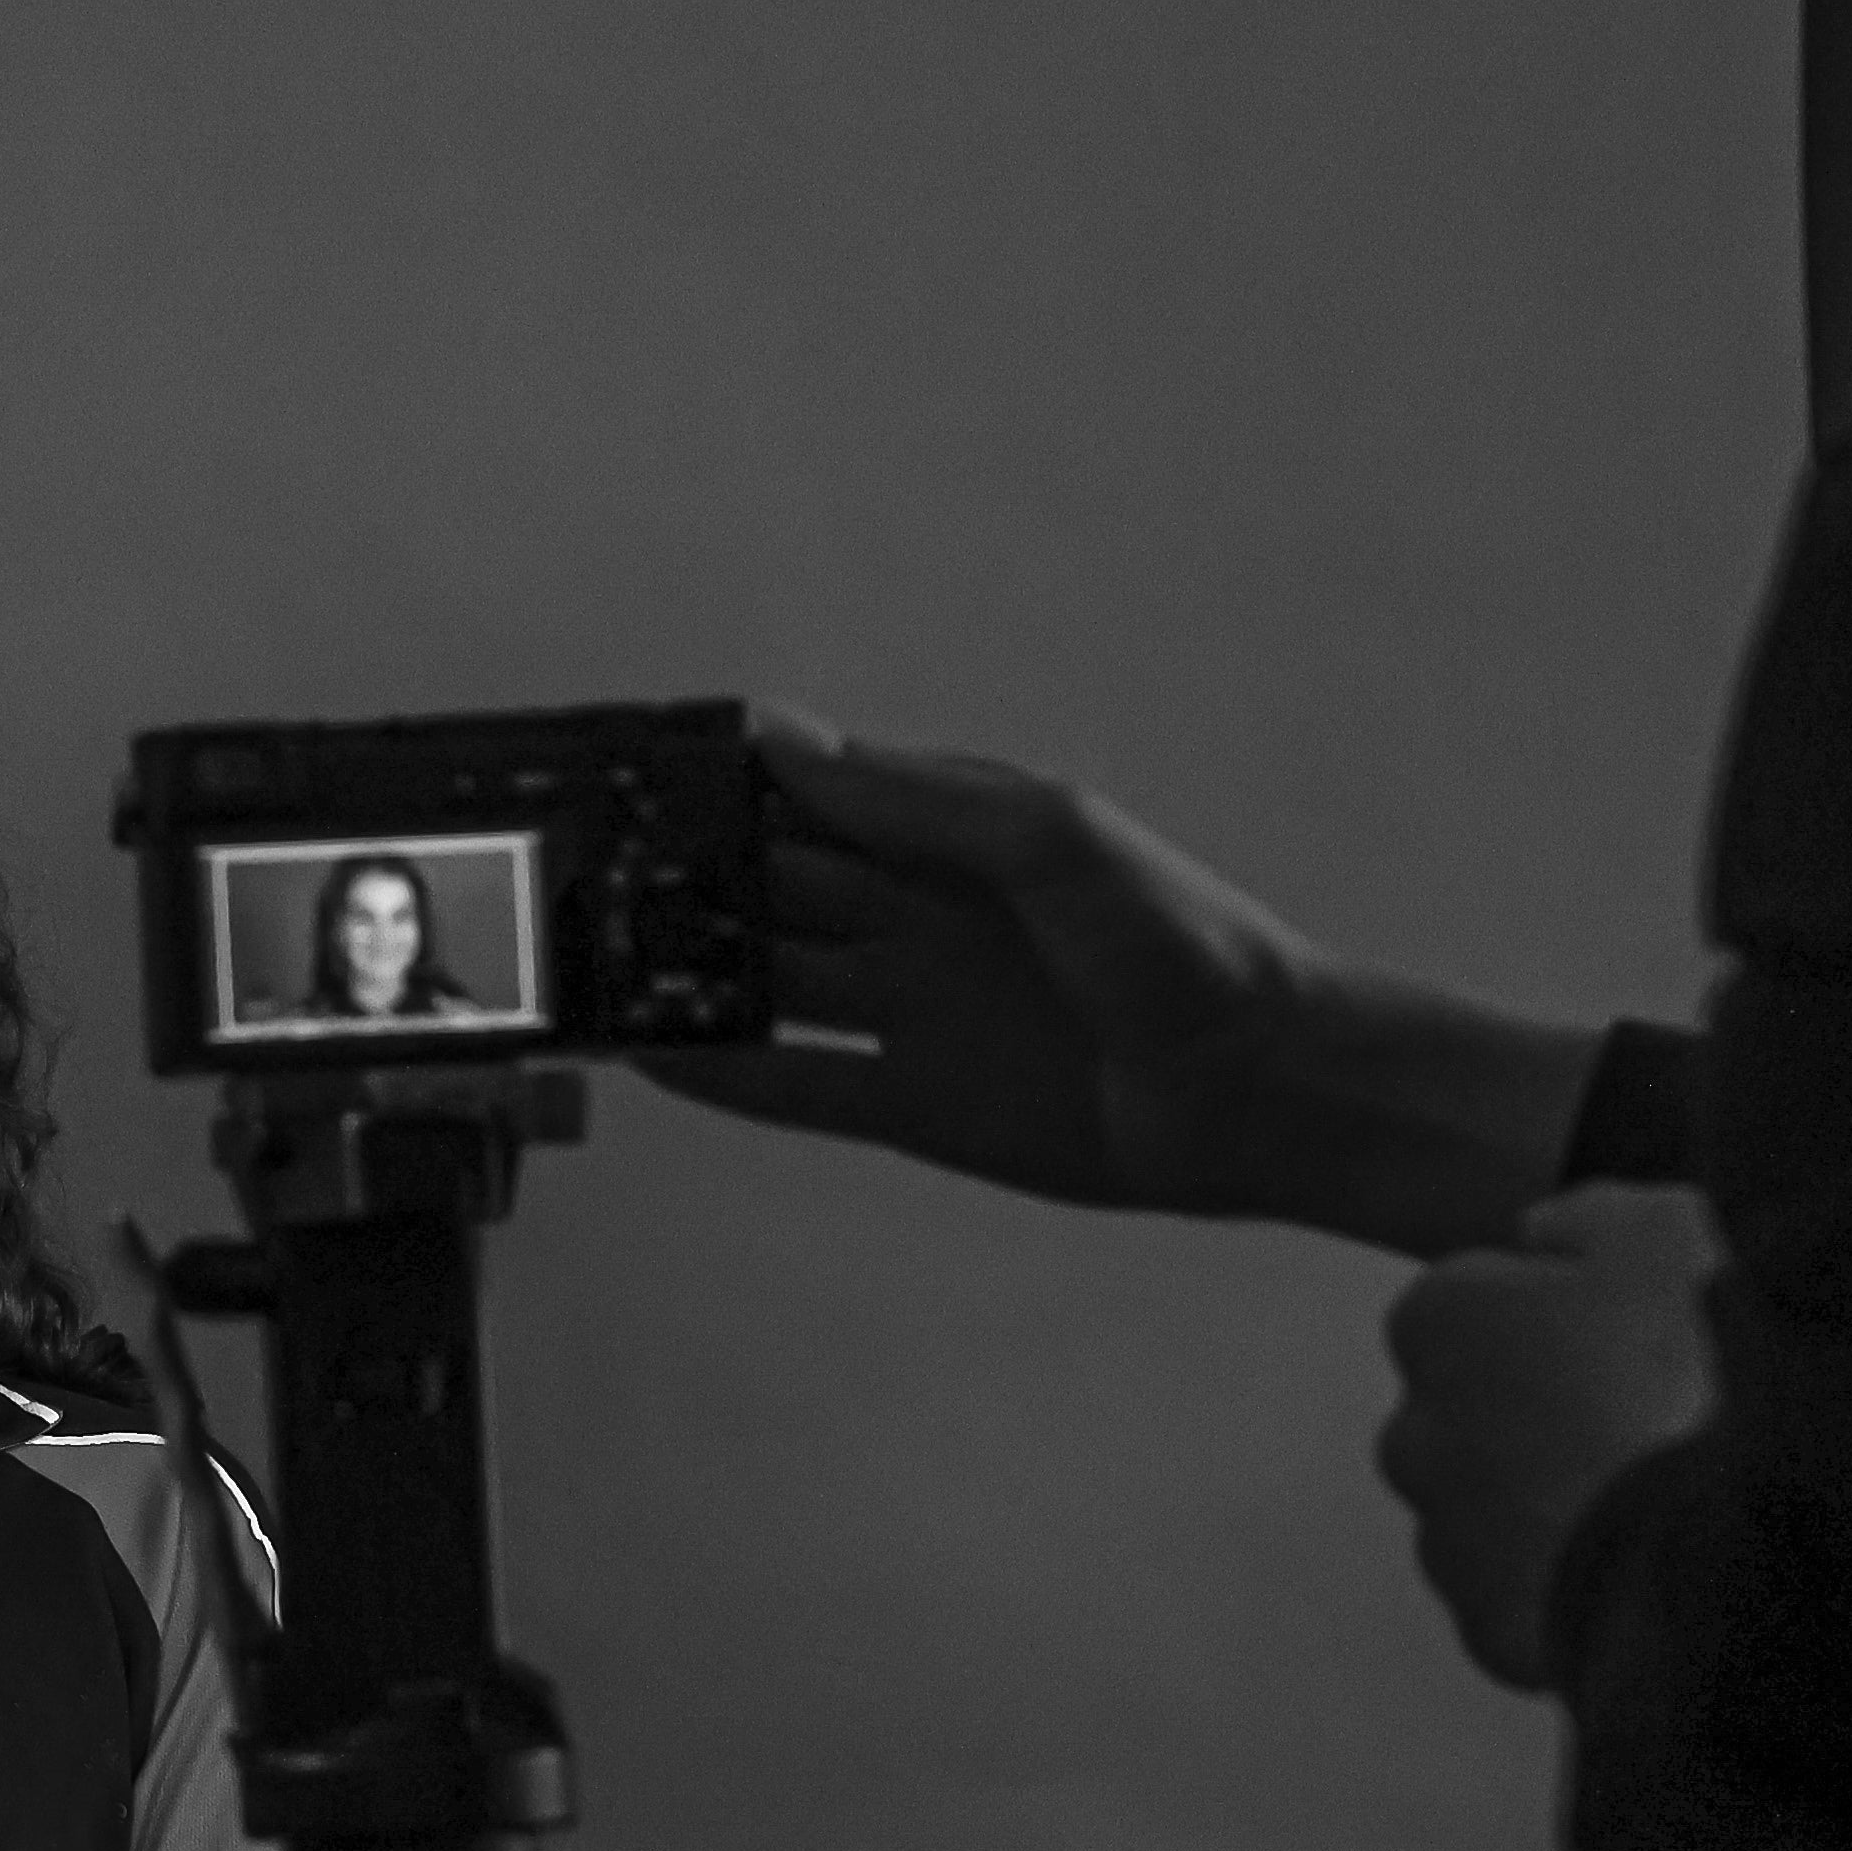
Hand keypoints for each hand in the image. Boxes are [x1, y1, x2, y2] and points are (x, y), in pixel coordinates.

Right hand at [637, 716, 1331, 1218]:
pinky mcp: (915, 1106)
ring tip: (595, 960)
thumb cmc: (1183, 943)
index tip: (640, 764)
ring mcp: (912, 1013)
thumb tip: (786, 744)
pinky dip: (725, 1074)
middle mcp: (920, 917)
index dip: (731, 778)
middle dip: (688, 872)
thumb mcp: (1049, 835)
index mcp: (953, 832)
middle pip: (775, 887)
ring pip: (770, 984)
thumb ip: (915, 796)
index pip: (815, 791)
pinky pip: (797, 1086)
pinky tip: (652, 1057)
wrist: (1264, 1089)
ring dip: (689, 972)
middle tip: (587, 866)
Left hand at [1376, 1185, 1721, 1688]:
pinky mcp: (1490, 1628)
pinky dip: (1573, 1590)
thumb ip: (1592, 1216)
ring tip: (1664, 1503)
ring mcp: (1447, 1539)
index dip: (1571, 1314)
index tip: (1643, 1336)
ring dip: (1559, 1505)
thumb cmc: (1696, 1371)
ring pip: (1496, 1514)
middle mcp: (1414, 1432)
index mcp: (1438, 1321)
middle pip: (1478, 1414)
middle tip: (1656, 1421)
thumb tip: (1544, 1230)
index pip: (1481, 1302)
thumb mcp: (1668, 1232)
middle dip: (1545, 1416)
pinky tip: (1649, 1571)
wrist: (1733, 1548)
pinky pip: (1525, 1601)